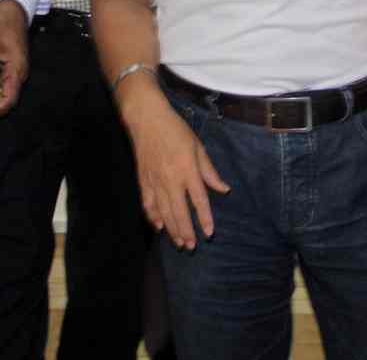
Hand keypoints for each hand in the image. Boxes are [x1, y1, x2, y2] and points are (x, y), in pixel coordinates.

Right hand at [124, 96, 229, 250]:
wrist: (147, 119)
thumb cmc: (176, 130)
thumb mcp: (198, 146)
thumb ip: (209, 171)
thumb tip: (224, 189)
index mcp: (187, 170)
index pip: (198, 200)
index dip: (204, 218)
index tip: (209, 233)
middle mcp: (171, 179)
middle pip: (179, 211)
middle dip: (186, 231)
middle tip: (191, 247)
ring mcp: (155, 181)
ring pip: (164, 211)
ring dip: (171, 229)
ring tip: (179, 242)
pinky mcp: (143, 180)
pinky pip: (148, 203)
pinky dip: (153, 217)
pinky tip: (158, 227)